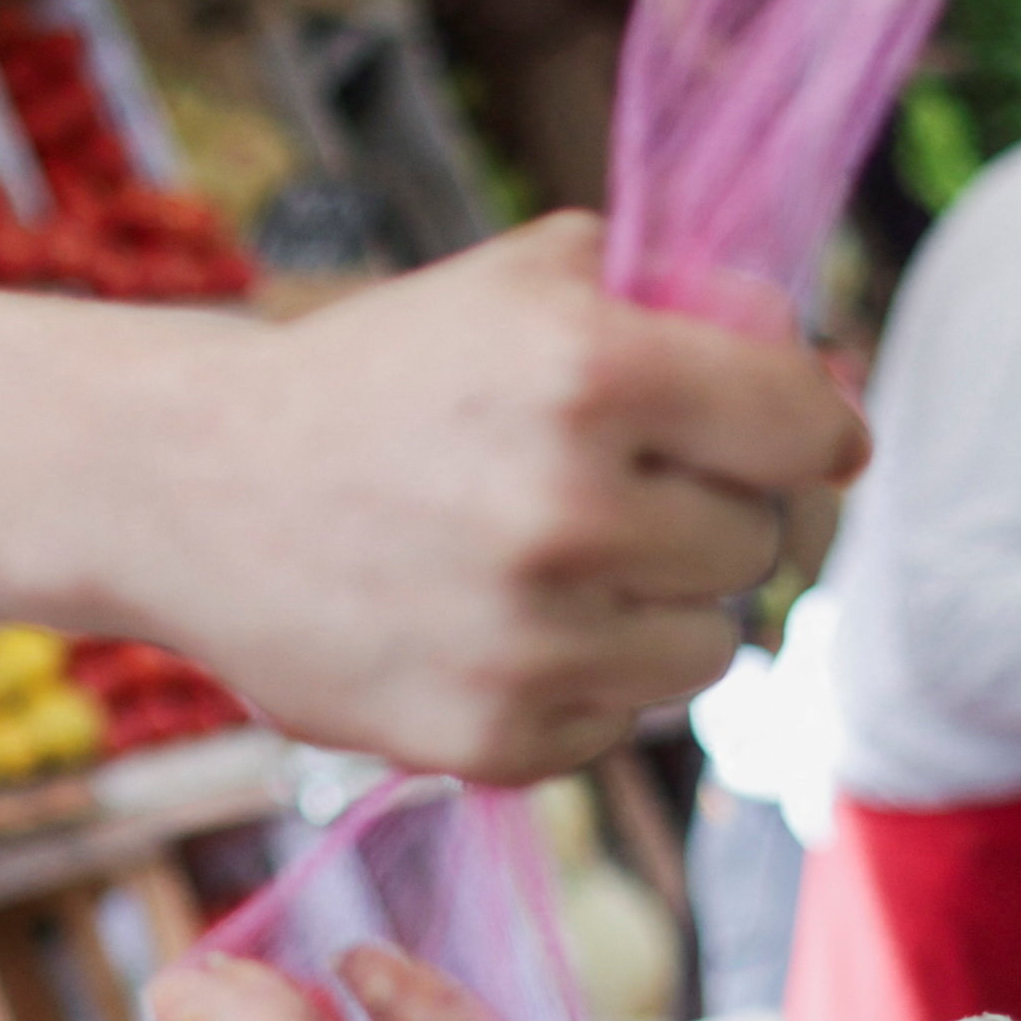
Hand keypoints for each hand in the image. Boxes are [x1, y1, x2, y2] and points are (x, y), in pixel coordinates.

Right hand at [178, 217, 866, 777]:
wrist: (193, 485)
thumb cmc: (383, 375)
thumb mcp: (525, 281)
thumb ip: (687, 306)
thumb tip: (827, 375)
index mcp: (591, 369)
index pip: (808, 429)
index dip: (814, 433)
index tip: (804, 444)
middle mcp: (569, 509)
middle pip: (763, 546)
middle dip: (721, 518)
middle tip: (642, 497)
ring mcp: (530, 639)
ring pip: (712, 651)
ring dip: (664, 612)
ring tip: (568, 566)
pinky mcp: (490, 740)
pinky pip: (621, 723)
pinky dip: (584, 684)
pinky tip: (501, 626)